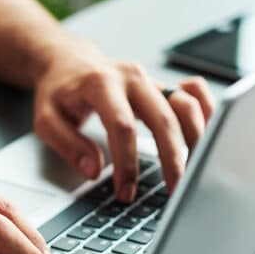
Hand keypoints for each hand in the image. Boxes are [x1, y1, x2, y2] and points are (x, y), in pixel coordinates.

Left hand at [32, 38, 214, 199]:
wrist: (69, 62)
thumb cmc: (58, 92)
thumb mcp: (46, 119)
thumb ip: (68, 145)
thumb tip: (94, 170)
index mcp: (100, 84)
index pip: (122, 126)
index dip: (127, 162)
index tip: (126, 191)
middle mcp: (132, 78)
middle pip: (163, 118)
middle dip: (173, 158)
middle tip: (175, 192)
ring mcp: (151, 80)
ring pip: (186, 105)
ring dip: (197, 139)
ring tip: (196, 172)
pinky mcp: (162, 86)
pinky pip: (194, 93)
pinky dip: (207, 111)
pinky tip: (208, 135)